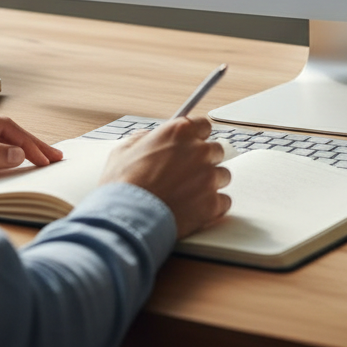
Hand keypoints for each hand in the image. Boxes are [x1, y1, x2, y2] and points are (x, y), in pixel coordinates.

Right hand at [100, 116, 230, 237]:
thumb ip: (143, 139)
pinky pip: (223, 201)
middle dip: (204, 161)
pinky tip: (193, 210)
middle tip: (186, 174)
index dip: (197, 137)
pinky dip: (212, 207)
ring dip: (209, 184)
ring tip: (188, 195)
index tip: (192, 145)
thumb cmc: (122, 187)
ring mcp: (208, 177)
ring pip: (222, 175)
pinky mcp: (213, 203)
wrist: (126, 220)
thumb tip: (149, 137)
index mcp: (179, 132)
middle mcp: (198, 150)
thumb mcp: (123, 151)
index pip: (204, 125)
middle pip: (216, 150)